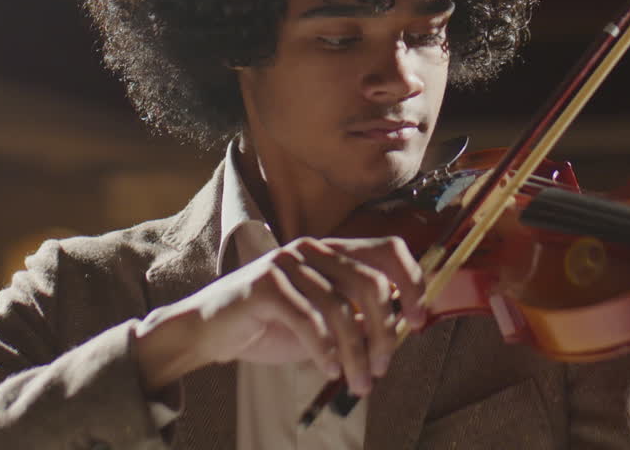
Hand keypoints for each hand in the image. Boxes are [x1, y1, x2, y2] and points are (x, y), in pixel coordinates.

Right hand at [135, 235, 426, 394]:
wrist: (212, 331)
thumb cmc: (272, 325)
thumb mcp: (326, 321)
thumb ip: (360, 317)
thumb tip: (402, 326)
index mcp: (332, 249)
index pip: (388, 249)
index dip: (412, 282)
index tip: (418, 320)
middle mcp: (313, 248)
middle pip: (371, 283)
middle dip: (385, 331)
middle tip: (383, 367)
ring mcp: (288, 263)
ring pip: (341, 309)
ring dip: (356, 354)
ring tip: (357, 382)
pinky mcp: (266, 285)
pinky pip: (310, 320)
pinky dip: (325, 350)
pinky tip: (329, 370)